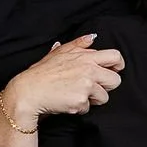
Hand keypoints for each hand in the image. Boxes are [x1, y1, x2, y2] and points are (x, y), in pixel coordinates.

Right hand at [0, 35, 124, 119]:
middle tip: (92, 88)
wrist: (28, 91)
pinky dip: (80, 108)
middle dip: (107, 86)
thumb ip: (78, 45)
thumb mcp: (59, 53)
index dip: (117, 66)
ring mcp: (86, 85)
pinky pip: (89, 108)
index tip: (112, 72)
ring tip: (76, 94)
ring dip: (93, 99)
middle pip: (116, 80)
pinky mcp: (81, 100)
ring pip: (105, 97)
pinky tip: (67, 102)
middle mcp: (89, 69)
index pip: (115, 56)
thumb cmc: (42, 73)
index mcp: (86, 57)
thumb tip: (91, 37)